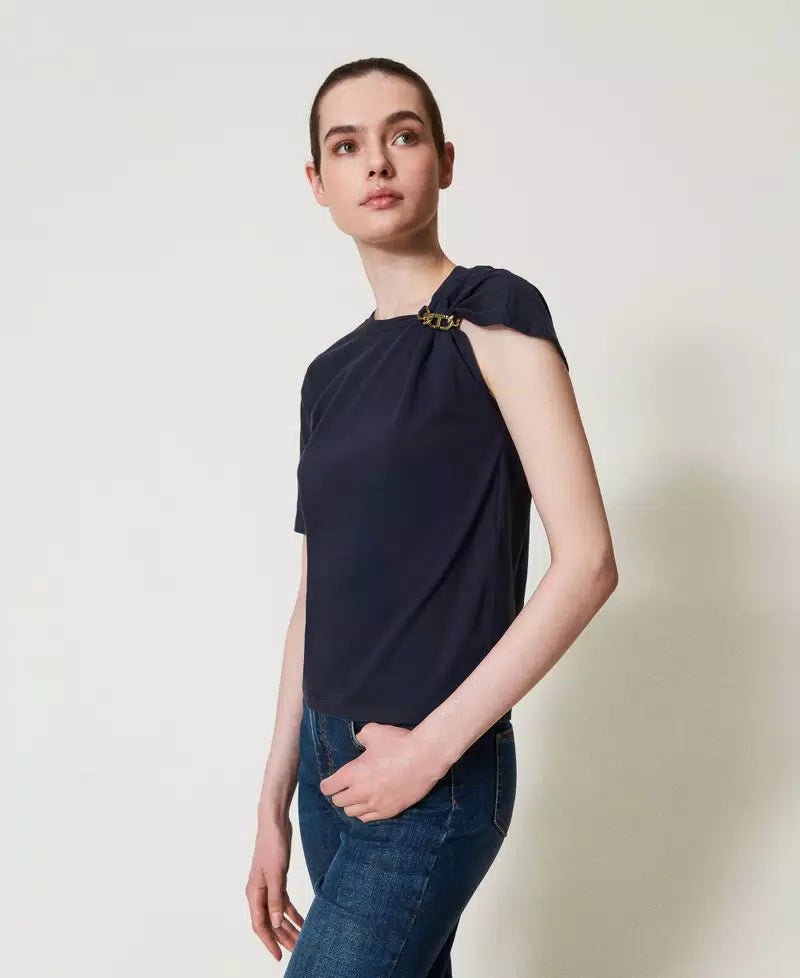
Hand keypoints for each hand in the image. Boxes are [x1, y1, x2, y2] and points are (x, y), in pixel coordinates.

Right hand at [245, 814, 304, 961]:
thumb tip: (274, 923)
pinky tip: (302, 921)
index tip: (279, 956)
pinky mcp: (277, 879)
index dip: (269, 942)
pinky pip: (283, 902)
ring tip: (301, 939)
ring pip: (277, 913)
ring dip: (288, 926)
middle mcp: (259, 892)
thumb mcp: (276, 874)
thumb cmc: (272, 845)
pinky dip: (291, 912)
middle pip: (269, 922)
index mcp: (254, 893)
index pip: (260, 924)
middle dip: (282, 937)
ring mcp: (268, 886)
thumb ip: (275, 899)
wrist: (275, 823)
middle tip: (296, 950)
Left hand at [320, 722, 446, 821]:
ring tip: (357, 795)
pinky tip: (369, 803)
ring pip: (352, 813)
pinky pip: (368, 818)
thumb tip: (359, 741)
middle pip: (338, 802)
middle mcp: (361, 792)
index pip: (329, 788)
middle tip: (344, 786)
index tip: (330, 782)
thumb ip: (360, 737)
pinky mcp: (389, 811)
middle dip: (339, 794)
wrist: (425, 757)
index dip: (328, 784)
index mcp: (352, 773)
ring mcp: (375, 804)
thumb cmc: (399, 743)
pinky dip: (365, 812)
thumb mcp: (374, 732)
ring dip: (351, 804)